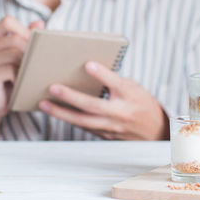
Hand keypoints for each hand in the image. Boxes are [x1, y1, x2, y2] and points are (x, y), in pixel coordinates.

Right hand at [0, 16, 44, 124]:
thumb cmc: (8, 75)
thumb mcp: (17, 54)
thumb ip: (25, 37)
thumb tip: (39, 23)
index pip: (7, 22)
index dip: (24, 30)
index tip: (33, 42)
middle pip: (14, 39)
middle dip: (30, 49)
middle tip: (38, 60)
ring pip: (14, 54)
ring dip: (27, 63)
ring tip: (32, 71)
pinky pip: (10, 70)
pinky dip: (21, 76)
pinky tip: (23, 81)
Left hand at [38, 61, 168, 139]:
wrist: (155, 131)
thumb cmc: (141, 103)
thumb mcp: (133, 87)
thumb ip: (113, 81)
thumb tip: (86, 70)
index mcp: (130, 95)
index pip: (116, 83)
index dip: (102, 74)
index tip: (88, 64)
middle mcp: (121, 112)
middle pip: (93, 105)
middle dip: (71, 97)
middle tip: (53, 87)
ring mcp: (112, 126)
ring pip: (84, 121)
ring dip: (62, 113)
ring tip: (44, 104)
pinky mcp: (105, 135)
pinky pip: (84, 127)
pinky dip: (68, 119)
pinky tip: (55, 112)